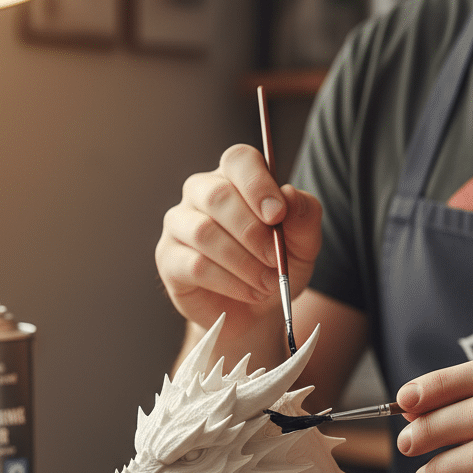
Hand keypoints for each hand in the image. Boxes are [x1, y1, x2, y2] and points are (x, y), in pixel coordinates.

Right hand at [155, 143, 322, 344]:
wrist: (256, 312)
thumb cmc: (276, 266)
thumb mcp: (304, 242)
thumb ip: (304, 214)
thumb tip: (288, 195)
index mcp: (234, 178)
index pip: (239, 160)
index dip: (258, 184)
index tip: (278, 215)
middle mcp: (200, 193)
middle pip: (217, 196)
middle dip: (252, 232)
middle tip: (276, 260)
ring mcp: (179, 224)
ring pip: (204, 233)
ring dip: (243, 262)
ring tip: (268, 283)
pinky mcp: (168, 258)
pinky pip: (195, 265)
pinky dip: (229, 282)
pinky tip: (249, 292)